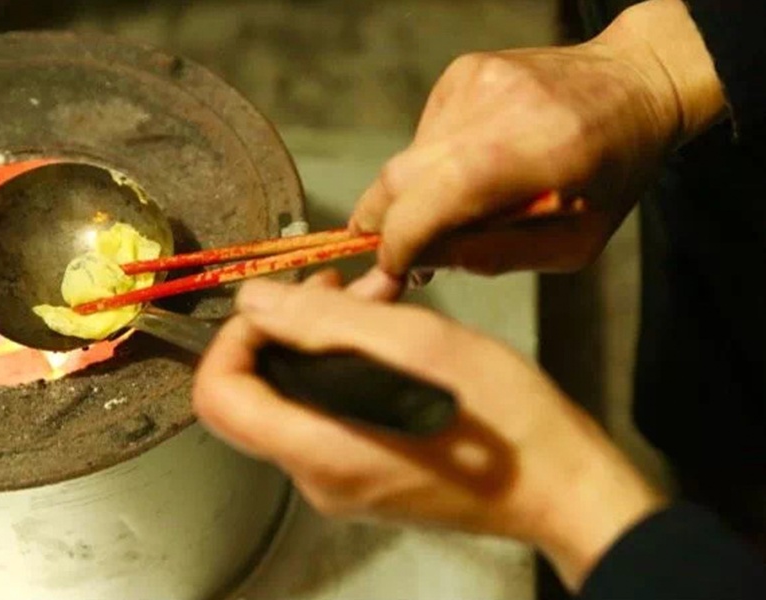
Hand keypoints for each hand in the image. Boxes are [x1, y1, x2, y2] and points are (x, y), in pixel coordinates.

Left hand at [192, 272, 664, 589]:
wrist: (559, 486)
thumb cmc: (500, 418)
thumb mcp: (414, 344)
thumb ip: (322, 320)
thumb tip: (253, 300)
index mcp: (317, 448)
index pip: (219, 395)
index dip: (232, 340)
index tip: (277, 303)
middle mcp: (316, 475)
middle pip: (259, 393)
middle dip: (292, 326)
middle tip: (342, 283)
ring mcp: (342, 481)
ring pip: (300, 397)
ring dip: (329, 339)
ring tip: (382, 297)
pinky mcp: (368, 474)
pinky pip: (332, 414)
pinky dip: (351, 367)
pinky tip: (395, 333)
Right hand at [349, 0, 724, 283]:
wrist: (636, 82)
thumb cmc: (611, 177)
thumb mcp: (571, 246)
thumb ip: (492, 257)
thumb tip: (420, 264)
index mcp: (535, 155)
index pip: (430, 202)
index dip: (398, 245)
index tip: (391, 275)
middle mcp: (496, 107)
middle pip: (397, 178)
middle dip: (382, 224)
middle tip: (400, 253)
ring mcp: (473, 82)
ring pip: (406, 159)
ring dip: (416, 196)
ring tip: (462, 204)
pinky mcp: (462, 71)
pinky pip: (424, 134)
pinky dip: (434, 163)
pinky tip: (473, 164)